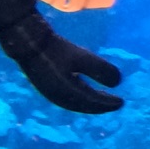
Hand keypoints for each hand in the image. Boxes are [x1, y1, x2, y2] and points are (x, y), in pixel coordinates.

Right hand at [0, 12, 124, 113]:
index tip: (121, 102)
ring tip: (103, 98)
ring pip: (75, 103)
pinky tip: (83, 89)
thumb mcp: (82, 57)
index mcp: (68, 93)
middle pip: (85, 106)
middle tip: (116, 103)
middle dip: (101, 105)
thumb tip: (118, 82)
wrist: (28, 43)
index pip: (93, 102)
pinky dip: (80, 97)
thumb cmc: (55, 49)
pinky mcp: (46, 86)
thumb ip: (100, 69)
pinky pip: (67, 98)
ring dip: (90, 102)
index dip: (108, 103)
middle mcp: (59, 97)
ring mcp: (51, 93)